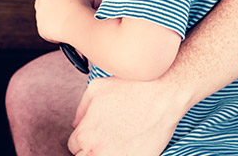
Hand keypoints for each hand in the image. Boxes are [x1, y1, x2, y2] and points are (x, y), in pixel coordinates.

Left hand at [35, 0, 94, 44]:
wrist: (78, 22)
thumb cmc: (82, 8)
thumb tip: (63, 1)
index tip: (56, 4)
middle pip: (40, 3)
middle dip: (47, 9)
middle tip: (58, 15)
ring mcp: (40, 13)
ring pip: (43, 18)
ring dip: (51, 21)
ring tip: (66, 25)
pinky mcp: (41, 27)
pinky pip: (45, 32)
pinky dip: (52, 34)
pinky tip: (62, 33)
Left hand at [68, 77, 185, 155]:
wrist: (163, 95)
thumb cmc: (132, 88)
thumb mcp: (97, 88)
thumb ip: (81, 108)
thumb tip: (77, 123)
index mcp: (86, 133)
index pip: (74, 145)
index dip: (86, 137)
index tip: (97, 133)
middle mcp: (97, 149)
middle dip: (92, 148)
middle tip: (107, 137)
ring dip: (105, 153)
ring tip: (118, 142)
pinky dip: (123, 154)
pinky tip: (130, 145)